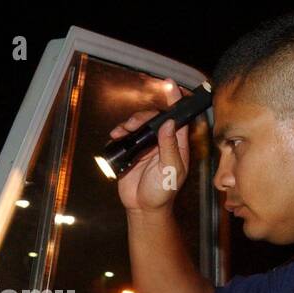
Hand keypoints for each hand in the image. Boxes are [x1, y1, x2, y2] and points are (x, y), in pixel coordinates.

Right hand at [110, 79, 191, 213]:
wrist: (143, 208)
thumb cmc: (163, 192)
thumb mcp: (171, 170)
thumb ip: (170, 147)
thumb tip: (169, 124)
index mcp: (176, 144)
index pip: (177, 118)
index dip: (175, 100)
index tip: (170, 84)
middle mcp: (161, 141)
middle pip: (153, 118)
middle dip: (142, 117)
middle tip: (133, 125)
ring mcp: (145, 146)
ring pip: (138, 125)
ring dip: (129, 124)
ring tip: (121, 132)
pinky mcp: (131, 153)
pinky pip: (125, 137)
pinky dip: (119, 134)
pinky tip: (116, 137)